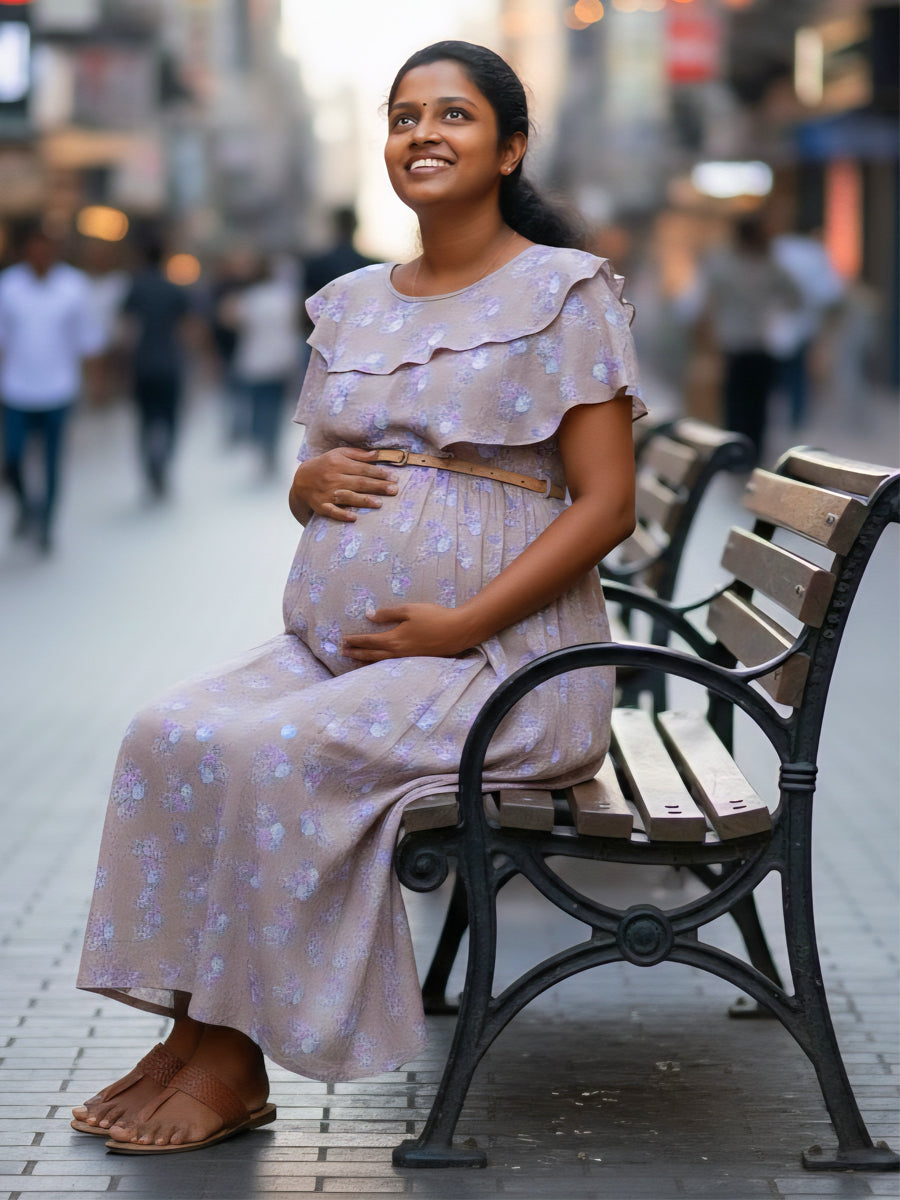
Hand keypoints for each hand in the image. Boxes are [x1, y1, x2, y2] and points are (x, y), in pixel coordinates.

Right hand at [290, 448, 398, 523]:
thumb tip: (378, 454)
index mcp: (338, 463)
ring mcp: (327, 493)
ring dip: (363, 500)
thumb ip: (358, 454)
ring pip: (348, 497)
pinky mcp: (321, 506)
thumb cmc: (325, 465)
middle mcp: (332, 478)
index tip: (394, 477)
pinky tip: (354, 517)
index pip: (363, 469)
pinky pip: (332, 511)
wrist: (301, 479)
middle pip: (359, 483)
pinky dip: (342, 514)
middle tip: (394, 490)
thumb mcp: (339, 454)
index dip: (379, 473)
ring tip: (379, 503)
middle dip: (377, 486)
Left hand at [341, 604, 476, 661]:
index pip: (369, 641)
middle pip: (371, 654)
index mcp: (394, 639)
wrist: (457, 631)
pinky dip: (380, 664)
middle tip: (342, 652)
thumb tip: (369, 615)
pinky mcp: (415, 660)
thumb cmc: (434, 617)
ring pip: (381, 662)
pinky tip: (380, 662)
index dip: (355, 640)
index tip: (343, 639)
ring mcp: (407, 659)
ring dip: (366, 661)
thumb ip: (388, 613)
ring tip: (355, 660)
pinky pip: (391, 664)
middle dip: (356, 653)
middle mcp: (398, 652)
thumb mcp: (409, 610)